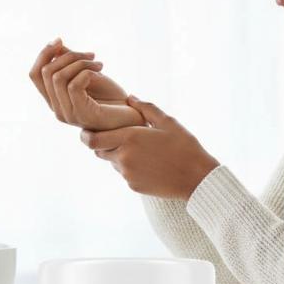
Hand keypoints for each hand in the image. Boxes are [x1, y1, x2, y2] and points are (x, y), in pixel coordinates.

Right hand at [29, 37, 146, 130]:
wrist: (132, 117)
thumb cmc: (111, 98)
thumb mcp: (89, 75)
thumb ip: (70, 64)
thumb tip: (57, 46)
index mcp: (55, 100)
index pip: (34, 74)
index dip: (44, 54)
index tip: (60, 40)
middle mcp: (57, 109)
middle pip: (45, 72)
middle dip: (68, 56)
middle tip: (91, 55)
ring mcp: (68, 114)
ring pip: (58, 77)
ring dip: (80, 63)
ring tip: (98, 64)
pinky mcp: (82, 115)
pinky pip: (74, 86)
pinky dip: (87, 72)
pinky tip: (101, 72)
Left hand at [79, 94, 220, 199]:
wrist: (196, 178)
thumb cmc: (184, 146)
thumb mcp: (168, 122)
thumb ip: (145, 108)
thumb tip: (130, 97)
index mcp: (130, 138)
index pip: (93, 139)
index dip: (86, 135)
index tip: (87, 130)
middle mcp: (124, 157)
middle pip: (98, 151)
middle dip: (102, 143)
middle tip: (113, 136)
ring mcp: (128, 174)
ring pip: (112, 162)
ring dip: (118, 154)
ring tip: (140, 149)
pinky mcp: (133, 186)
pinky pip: (124, 174)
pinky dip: (130, 167)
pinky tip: (148, 163)